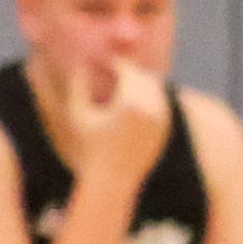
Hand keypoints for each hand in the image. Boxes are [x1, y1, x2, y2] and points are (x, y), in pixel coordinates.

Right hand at [61, 53, 171, 183]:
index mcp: (131, 104)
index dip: (115, 64)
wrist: (111, 180)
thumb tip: (78, 65)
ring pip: (155, 89)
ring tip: (120, 82)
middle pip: (144, 77)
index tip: (104, 63)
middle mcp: (151, 109)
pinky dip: (148, 96)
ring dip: (140, 82)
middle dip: (129, 71)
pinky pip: (160, 103)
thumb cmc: (89, 148)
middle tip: (114, 68)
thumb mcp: (79, 117)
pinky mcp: (165, 128)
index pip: (127, 71)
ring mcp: (161, 119)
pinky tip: (131, 98)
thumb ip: (77, 87)